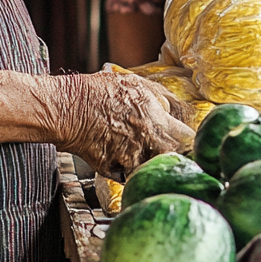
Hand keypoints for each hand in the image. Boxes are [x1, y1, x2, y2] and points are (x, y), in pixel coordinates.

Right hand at [51, 69, 193, 179]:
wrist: (68, 110)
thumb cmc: (100, 92)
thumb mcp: (137, 84)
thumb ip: (162, 98)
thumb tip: (180, 110)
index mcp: (157, 119)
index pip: (190, 138)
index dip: (192, 143)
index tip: (193, 145)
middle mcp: (148, 141)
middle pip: (176, 159)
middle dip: (177, 157)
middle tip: (173, 155)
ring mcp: (132, 159)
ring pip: (154, 170)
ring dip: (154, 166)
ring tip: (145, 157)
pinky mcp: (116, 172)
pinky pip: (132, 177)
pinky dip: (132, 173)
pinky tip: (125, 161)